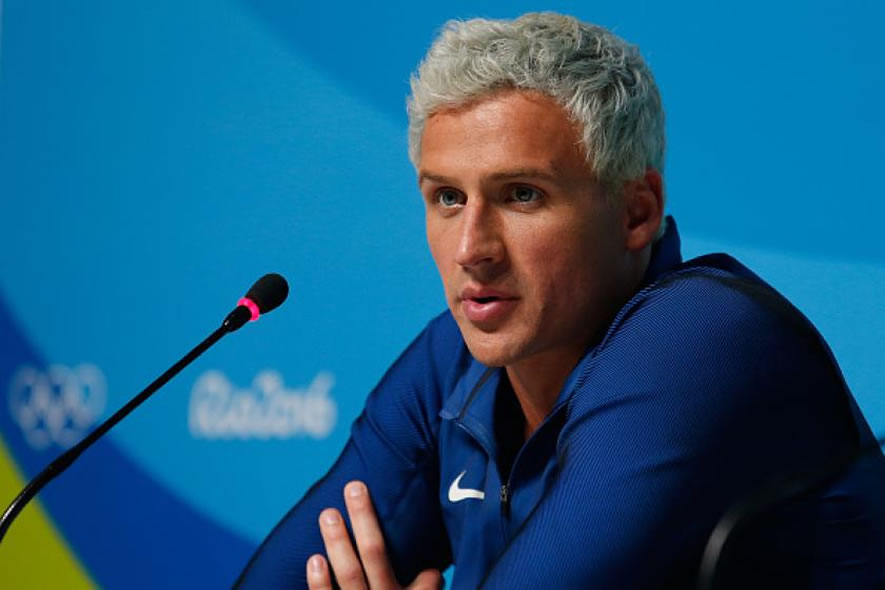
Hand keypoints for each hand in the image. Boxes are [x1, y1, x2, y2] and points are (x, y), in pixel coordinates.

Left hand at [307, 480, 442, 589]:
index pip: (422, 573)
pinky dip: (320, 582)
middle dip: (363, 519)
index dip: (408, 526)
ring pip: (350, 574)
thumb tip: (433, 569)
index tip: (404, 524)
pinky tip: (315, 559)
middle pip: (375, 553)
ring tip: (328, 514)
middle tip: (353, 488)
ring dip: (338, 542)